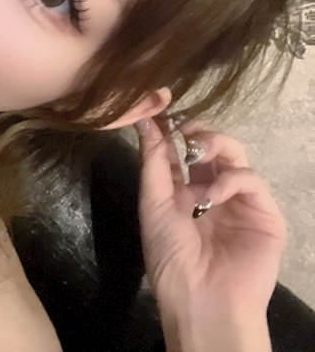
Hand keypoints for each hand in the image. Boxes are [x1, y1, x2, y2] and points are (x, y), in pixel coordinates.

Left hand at [135, 117, 286, 330]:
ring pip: (235, 156)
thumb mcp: (153, 205)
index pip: (179, 154)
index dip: (171, 131)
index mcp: (180, 194)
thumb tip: (143, 121)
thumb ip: (153, 163)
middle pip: (211, 149)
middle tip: (186, 129)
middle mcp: (210, 193)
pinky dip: (231, 179)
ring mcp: (238, 202)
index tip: (162, 107)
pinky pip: (251, 179)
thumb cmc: (170, 256)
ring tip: (199, 151)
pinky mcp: (264, 213)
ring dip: (216, 146)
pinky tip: (213, 196)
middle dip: (199, 133)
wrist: (201, 299)